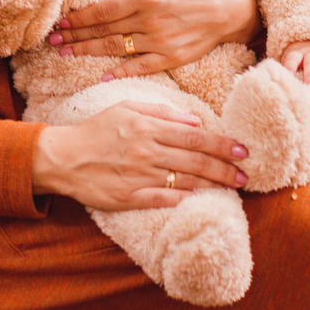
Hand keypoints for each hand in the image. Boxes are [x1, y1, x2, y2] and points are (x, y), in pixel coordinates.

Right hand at [31, 101, 250, 209]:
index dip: (221, 144)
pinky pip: (162, 200)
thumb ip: (161, 112)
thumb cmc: (96, 130)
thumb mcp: (126, 109)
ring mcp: (139, 177)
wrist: (63, 158)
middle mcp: (147, 152)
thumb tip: (193, 120)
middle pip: (195, 161)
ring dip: (212, 185)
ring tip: (232, 187)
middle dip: (225, 168)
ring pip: (184, 182)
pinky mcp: (129, 198)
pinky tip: (200, 201)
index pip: (194, 137)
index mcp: (148, 129)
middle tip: (246, 174)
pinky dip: (183, 201)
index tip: (242, 150)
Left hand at [48, 0, 259, 76]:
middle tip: (53, 41)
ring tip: (67, 54)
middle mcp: (151, 20)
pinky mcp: (173, 58)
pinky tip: (104, 75)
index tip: (61, 22)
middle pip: (104, 31)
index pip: (103, 10)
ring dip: (89, 52)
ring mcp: (162, 42)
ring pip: (117, 49)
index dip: (79, 17)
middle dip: (76, 36)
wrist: (233, 8)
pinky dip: (122, 72)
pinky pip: (142, 67)